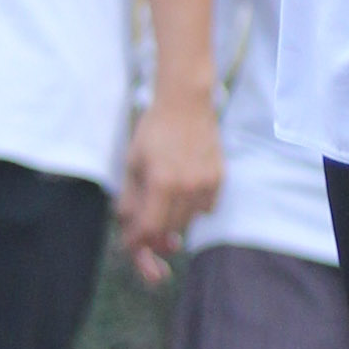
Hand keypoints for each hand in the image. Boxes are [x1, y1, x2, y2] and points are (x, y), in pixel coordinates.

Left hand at [115, 90, 225, 283]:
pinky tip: (184, 189)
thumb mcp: (132, 165)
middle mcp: (187, 186)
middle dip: (155, 236)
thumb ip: (130, 202)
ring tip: (164, 202)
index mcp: (161, 182)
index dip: (138, 242)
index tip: (132, 245)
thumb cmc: (153, 132)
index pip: (150, 229)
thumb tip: (131, 234)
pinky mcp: (219, 180)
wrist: (186, 104)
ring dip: (173, 221)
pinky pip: (205, 209)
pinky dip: (192, 208)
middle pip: (169, 230)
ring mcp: (206, 184)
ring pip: (187, 222)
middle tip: (147, 232)